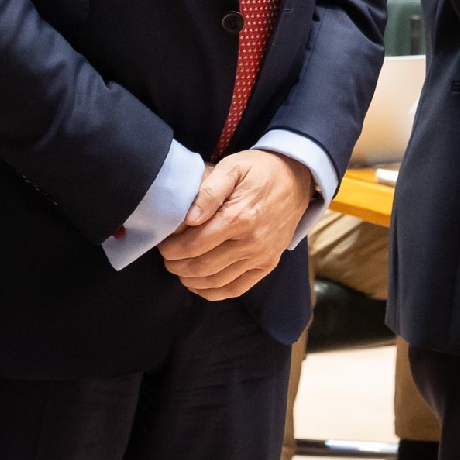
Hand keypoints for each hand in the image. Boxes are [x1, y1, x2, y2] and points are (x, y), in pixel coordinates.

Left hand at [158, 150, 312, 300]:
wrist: (296, 178)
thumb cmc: (259, 170)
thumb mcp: (233, 167)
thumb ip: (209, 191)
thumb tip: (189, 219)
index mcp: (240, 217)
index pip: (194, 245)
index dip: (172, 249)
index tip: (163, 244)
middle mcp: (252, 242)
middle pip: (201, 266)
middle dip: (176, 265)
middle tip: (167, 257)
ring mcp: (261, 256)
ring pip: (215, 281)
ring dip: (191, 279)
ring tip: (180, 268)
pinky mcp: (268, 264)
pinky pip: (236, 289)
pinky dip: (213, 292)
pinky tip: (200, 283)